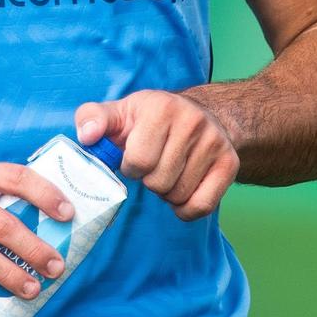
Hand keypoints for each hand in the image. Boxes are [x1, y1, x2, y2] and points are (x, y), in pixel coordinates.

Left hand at [76, 90, 237, 220]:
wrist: (200, 114)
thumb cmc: (149, 119)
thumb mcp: (119, 112)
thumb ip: (92, 119)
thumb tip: (86, 136)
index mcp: (161, 108)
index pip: (138, 161)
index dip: (130, 167)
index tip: (134, 157)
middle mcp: (192, 122)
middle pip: (159, 181)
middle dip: (149, 180)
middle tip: (153, 166)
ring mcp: (215, 143)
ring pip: (179, 195)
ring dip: (166, 194)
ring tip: (168, 173)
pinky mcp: (230, 164)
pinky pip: (202, 206)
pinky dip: (186, 209)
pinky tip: (181, 191)